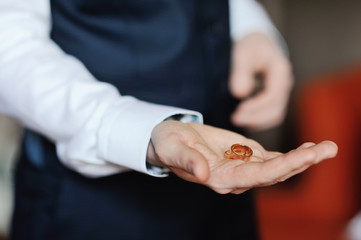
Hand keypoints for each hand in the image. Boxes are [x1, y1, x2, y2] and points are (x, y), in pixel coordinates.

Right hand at [147, 121, 337, 193]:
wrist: (170, 139)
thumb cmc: (168, 143)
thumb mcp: (172, 148)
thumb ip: (187, 160)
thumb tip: (203, 173)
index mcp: (220, 178)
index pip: (256, 176)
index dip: (282, 167)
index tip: (306, 155)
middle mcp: (236, 177)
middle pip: (275, 174)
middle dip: (302, 162)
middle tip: (329, 148)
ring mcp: (242, 167)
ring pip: (278, 167)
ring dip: (304, 158)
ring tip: (328, 147)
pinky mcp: (245, 155)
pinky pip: (273, 158)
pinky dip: (292, 153)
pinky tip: (311, 146)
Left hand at [229, 33, 292, 130]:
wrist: (256, 42)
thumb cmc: (249, 46)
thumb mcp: (242, 53)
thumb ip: (240, 73)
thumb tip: (240, 94)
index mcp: (281, 70)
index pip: (273, 95)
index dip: (256, 106)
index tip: (238, 110)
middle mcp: (285, 83)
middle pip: (276, 109)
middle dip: (255, 118)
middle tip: (234, 119)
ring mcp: (282, 92)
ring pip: (275, 115)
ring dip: (256, 122)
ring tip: (236, 120)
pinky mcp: (275, 98)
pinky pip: (270, 114)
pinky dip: (257, 120)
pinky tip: (242, 119)